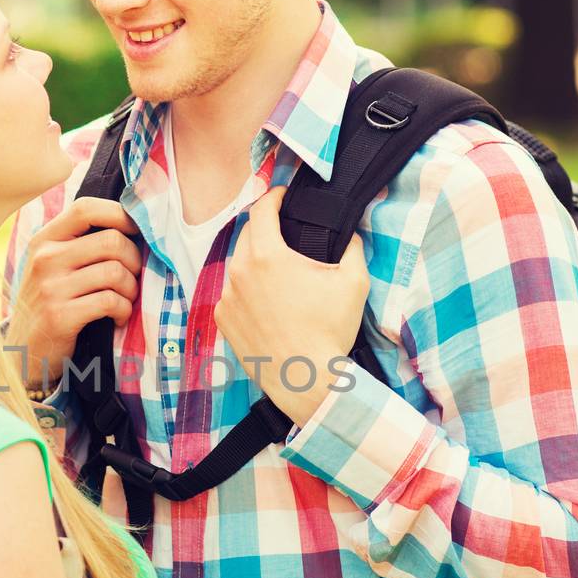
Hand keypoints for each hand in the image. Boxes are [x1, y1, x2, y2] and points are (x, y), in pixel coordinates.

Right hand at [6, 197, 142, 386]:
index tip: (135, 231)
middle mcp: (44, 259)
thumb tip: (131, 226)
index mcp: (44, 240)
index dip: (119, 215)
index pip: (85, 208)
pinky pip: (110, 302)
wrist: (23, 351)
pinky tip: (119, 318)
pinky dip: (124, 311)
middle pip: (111, 241)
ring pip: (115, 272)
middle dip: (134, 260)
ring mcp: (50, 288)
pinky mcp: (60, 316)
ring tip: (125, 301)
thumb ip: (79, 245)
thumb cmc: (49, 304)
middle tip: (134, 277)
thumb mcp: (52, 267)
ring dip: (131, 289)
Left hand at [213, 186, 369, 427]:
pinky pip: (231, 293)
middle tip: (284, 232)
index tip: (282, 196)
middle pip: (247, 234)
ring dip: (254, 260)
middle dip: (264, 227)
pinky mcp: (223, 320)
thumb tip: (350, 235)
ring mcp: (227, 298)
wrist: (306, 380)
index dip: (273, 197)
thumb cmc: (329, 331)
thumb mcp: (354, 281)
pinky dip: (246, 289)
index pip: (261, 209)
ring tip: (278, 271)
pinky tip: (267, 301)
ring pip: (237, 264)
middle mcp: (239, 272)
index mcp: (267, 255)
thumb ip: (352, 247)